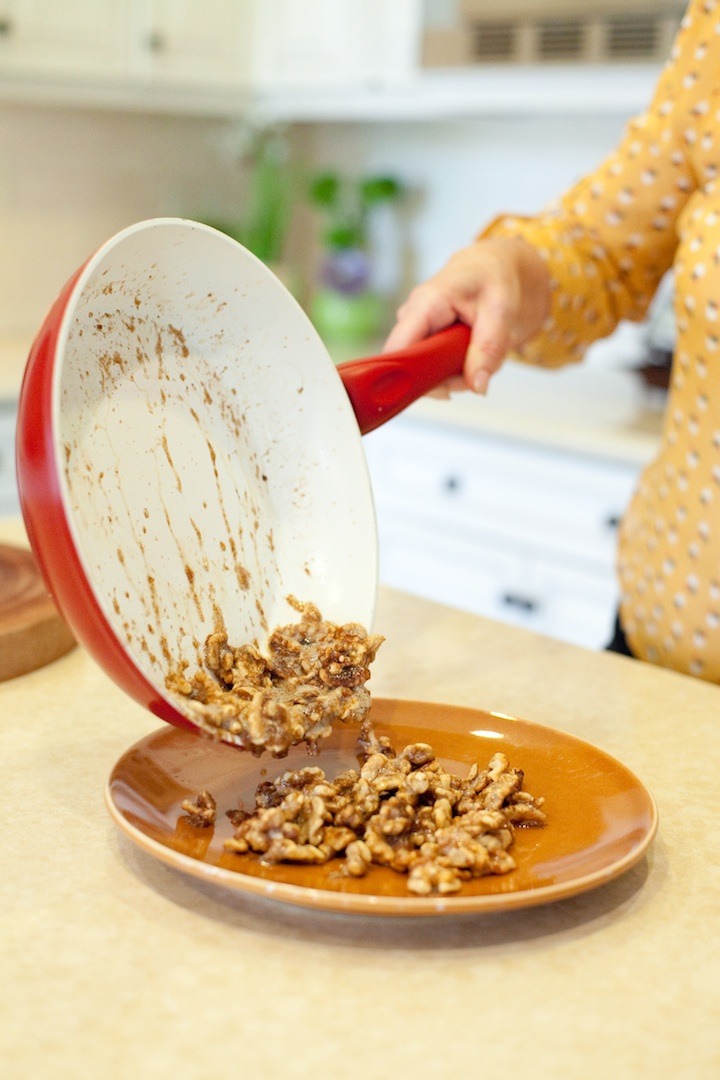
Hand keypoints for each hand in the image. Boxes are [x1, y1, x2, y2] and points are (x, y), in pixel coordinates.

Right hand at [384, 236, 549, 393]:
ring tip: (481, 353)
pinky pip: (435, 371)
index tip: (435, 391)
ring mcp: (415, 332)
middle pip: (413, 368)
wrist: (492, 267)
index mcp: (426, 303)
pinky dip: (458, 371)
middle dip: (449, 378)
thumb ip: (488, 349)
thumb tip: (477, 386)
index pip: (398, 349)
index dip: (406, 375)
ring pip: (427, 374)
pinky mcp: (422, 342)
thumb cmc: (493, 278)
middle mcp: (412, 319)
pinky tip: (472, 352)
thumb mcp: (501, 310)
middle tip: (480, 366)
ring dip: (458, 375)